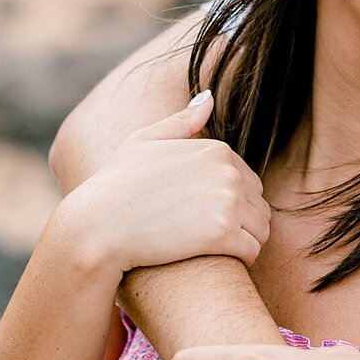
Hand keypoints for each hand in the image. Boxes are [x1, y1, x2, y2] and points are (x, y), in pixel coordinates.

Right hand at [53, 94, 270, 278]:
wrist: (98, 225)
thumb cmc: (116, 184)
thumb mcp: (144, 141)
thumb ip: (182, 122)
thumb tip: (209, 98)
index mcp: (217, 150)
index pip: (250, 182)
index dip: (231, 203)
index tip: (204, 216)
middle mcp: (228, 172)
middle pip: (259, 206)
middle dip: (241, 224)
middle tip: (208, 237)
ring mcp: (227, 202)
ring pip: (261, 230)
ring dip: (243, 242)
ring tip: (213, 250)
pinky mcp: (223, 234)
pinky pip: (252, 252)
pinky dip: (240, 260)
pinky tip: (216, 260)